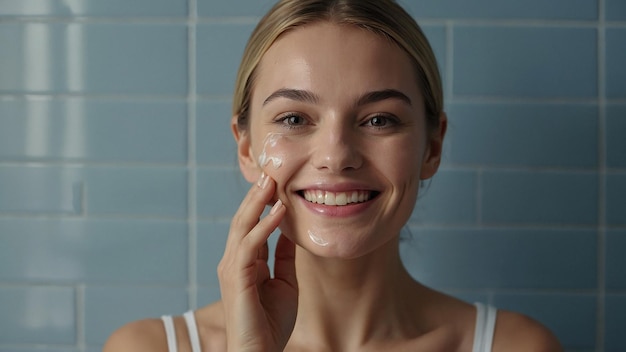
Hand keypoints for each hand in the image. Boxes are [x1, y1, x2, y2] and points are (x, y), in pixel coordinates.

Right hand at [218, 172, 297, 351]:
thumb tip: (291, 229)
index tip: (277, 180)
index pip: (252, 223)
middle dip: (258, 193)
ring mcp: (232, 267)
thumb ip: (285, 256)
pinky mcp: (237, 277)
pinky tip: (279, 210)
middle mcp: (234, 260)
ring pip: (243, 225)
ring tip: (272, 180)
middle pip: (244, 218)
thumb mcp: (285, 281)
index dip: (263, 201)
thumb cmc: (271, 323)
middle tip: (271, 169)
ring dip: (258, 201)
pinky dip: (265, 225)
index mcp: (245, 261)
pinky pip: (251, 245)